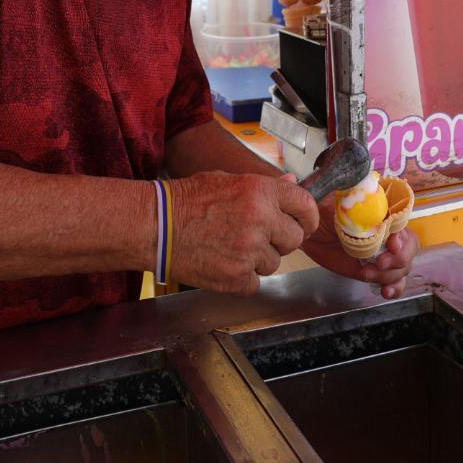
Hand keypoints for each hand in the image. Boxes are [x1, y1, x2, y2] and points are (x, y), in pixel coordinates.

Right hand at [167, 172, 317, 294]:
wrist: (155, 226)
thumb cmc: (186, 200)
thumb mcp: (227, 180)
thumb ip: (264, 186)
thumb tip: (292, 185)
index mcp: (260, 192)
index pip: (305, 205)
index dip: (307, 217)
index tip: (304, 223)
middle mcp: (260, 220)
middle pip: (295, 239)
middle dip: (280, 240)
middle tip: (258, 237)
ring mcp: (249, 251)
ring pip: (274, 263)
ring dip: (258, 260)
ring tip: (230, 247)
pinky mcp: (237, 278)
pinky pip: (255, 282)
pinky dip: (242, 278)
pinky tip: (222, 263)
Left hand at [299, 194, 419, 299]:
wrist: (308, 232)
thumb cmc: (321, 211)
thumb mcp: (334, 200)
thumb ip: (348, 196)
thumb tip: (355, 186)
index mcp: (382, 214)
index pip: (403, 224)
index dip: (402, 235)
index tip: (391, 243)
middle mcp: (387, 234)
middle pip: (409, 248)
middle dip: (398, 258)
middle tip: (380, 262)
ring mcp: (382, 254)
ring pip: (403, 267)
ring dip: (390, 275)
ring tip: (368, 274)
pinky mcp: (373, 272)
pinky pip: (394, 282)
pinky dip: (394, 288)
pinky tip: (386, 292)